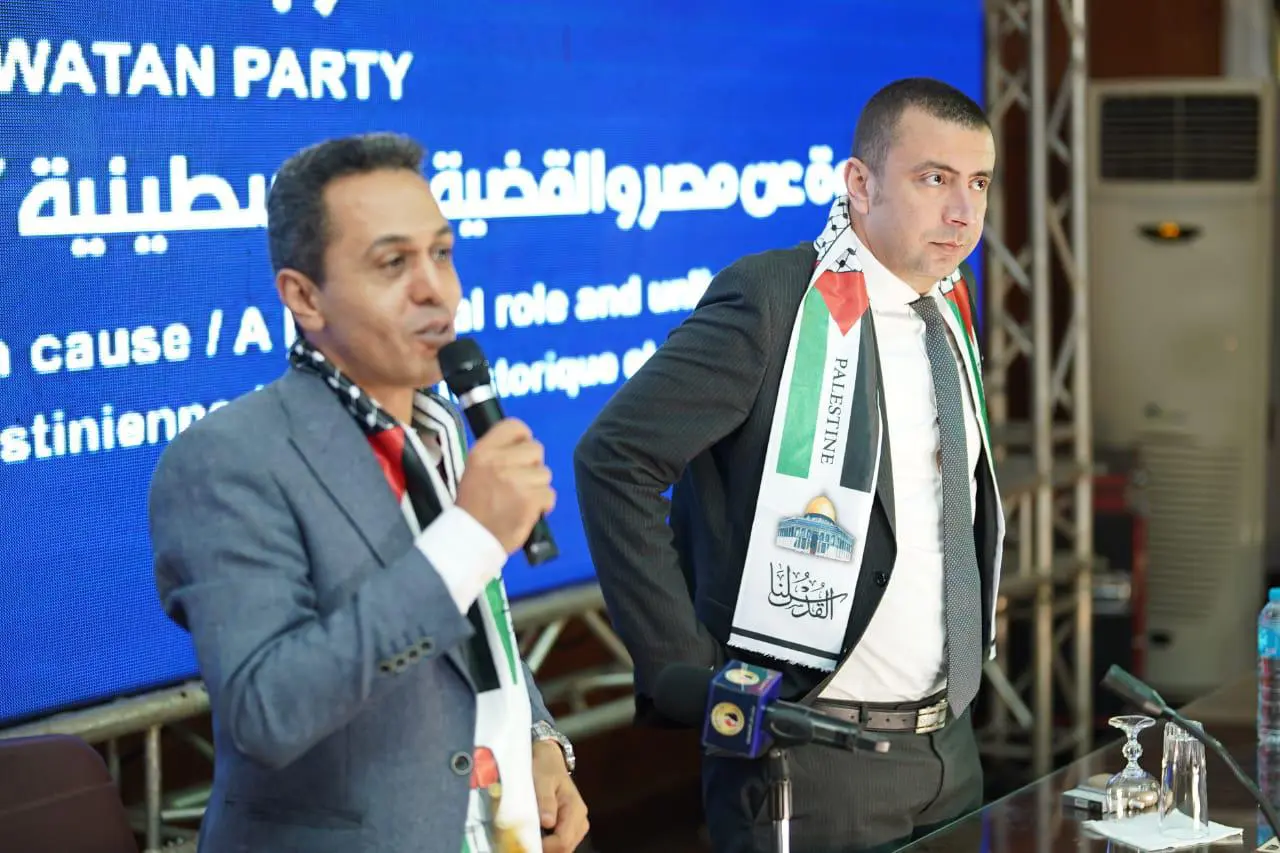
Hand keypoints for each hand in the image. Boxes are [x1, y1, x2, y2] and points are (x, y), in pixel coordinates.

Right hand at [455, 419, 555, 553]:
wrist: (471, 539)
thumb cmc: (473, 506)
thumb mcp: (475, 470)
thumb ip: (497, 455)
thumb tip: (523, 446)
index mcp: (483, 451)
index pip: (515, 426)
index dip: (523, 439)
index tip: (521, 454)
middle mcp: (499, 461)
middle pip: (536, 449)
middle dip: (533, 466)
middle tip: (520, 483)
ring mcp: (516, 480)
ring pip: (545, 474)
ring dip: (538, 488)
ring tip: (521, 500)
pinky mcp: (530, 499)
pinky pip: (549, 494)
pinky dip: (544, 505)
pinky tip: (529, 511)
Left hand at [532, 739, 588, 852]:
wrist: (549, 759)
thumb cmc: (545, 768)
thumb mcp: (543, 779)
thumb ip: (545, 800)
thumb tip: (548, 823)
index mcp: (575, 809)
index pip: (563, 841)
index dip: (544, 847)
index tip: (523, 843)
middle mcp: (580, 821)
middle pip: (564, 849)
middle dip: (544, 850)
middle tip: (521, 843)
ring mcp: (576, 826)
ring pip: (562, 850)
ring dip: (545, 848)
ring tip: (526, 838)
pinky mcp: (568, 828)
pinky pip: (559, 844)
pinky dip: (546, 844)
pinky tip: (533, 836)